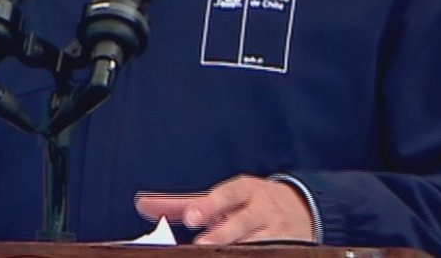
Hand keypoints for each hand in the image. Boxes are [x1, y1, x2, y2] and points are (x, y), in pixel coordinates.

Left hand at [136, 175, 314, 243]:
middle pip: (244, 221)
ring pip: (260, 241)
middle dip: (225, 233)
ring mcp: (278, 230)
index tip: (192, 217)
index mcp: (245, 190)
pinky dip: (257, 255)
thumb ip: (181, 205)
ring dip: (242, 248)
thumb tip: (141, 204)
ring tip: (224, 255)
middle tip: (204, 244)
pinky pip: (272, 253)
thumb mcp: (218, 200)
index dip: (210, 205)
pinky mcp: (290, 247)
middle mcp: (263, 208)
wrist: (299, 209)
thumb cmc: (246, 205)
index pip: (228, 194)